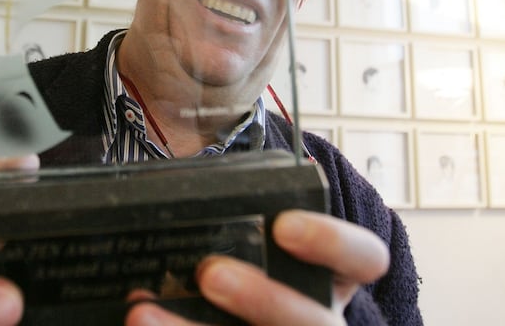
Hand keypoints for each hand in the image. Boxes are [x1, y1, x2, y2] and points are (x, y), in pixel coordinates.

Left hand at [125, 210, 389, 324]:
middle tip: (209, 272)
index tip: (282, 226)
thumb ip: (232, 227)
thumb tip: (175, 192)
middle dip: (265, 299)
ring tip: (141, 312)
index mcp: (331, 280)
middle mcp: (321, 323)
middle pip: (317, 322)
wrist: (228, 311)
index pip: (363, 258)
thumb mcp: (246, 248)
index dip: (332, 242)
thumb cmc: (235, 273)